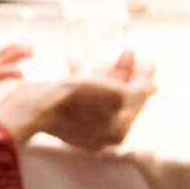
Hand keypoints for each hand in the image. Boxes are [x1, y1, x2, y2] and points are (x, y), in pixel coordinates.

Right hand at [0, 51, 156, 149]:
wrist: (35, 106)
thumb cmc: (76, 101)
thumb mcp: (115, 93)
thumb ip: (138, 90)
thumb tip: (154, 88)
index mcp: (118, 132)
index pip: (137, 102)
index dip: (143, 79)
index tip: (148, 62)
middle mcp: (104, 134)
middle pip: (122, 100)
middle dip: (130, 76)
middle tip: (132, 55)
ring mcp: (85, 127)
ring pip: (106, 99)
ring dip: (115, 76)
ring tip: (120, 56)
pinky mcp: (68, 119)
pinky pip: (90, 100)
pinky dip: (98, 84)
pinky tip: (97, 71)